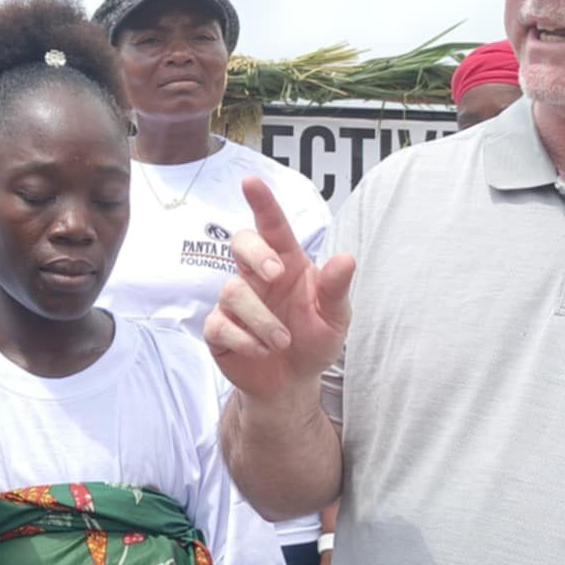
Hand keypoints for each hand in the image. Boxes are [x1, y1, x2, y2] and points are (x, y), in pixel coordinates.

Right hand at [204, 175, 354, 403]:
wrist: (293, 382)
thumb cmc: (314, 339)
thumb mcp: (335, 317)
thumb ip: (336, 288)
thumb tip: (346, 258)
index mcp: (286, 263)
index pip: (272, 226)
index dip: (262, 202)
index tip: (251, 181)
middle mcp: (257, 276)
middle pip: (241, 242)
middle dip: (255, 253)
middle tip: (275, 275)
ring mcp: (235, 302)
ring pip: (232, 290)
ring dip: (261, 318)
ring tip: (282, 342)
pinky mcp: (219, 329)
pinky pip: (219, 324)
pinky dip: (244, 339)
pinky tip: (261, 350)